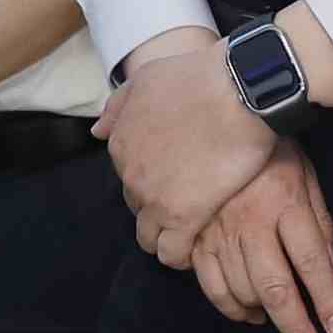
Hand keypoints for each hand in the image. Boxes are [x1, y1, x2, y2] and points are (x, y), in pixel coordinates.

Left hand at [99, 31, 280, 266]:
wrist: (235, 90)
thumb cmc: (198, 77)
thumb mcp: (147, 78)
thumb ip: (119, 105)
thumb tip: (96, 130)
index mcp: (121, 142)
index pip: (129, 175)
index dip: (152, 179)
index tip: (175, 178)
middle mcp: (131, 173)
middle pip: (138, 205)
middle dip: (158, 206)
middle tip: (189, 199)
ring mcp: (154, 198)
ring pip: (149, 236)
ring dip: (166, 236)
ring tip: (193, 231)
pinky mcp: (182, 217)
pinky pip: (171, 253)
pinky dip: (181, 255)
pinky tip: (198, 247)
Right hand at [187, 146, 332, 332]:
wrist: (213, 116)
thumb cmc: (267, 146)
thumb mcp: (304, 173)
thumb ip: (320, 222)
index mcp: (286, 203)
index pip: (313, 262)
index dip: (327, 301)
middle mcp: (252, 221)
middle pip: (277, 288)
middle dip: (297, 329)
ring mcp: (219, 230)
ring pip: (241, 290)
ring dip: (264, 316)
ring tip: (279, 324)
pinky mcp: (195, 235)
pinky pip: (209, 282)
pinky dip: (228, 305)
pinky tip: (246, 311)